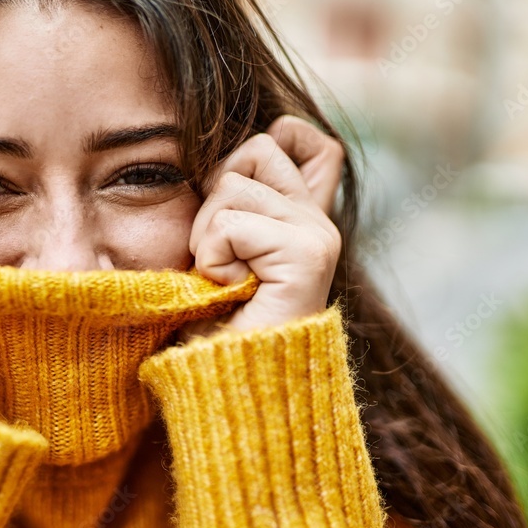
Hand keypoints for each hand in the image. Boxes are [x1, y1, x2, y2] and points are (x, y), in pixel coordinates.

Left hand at [180, 115, 344, 338]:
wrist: (229, 387)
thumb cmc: (213, 324)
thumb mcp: (220, 250)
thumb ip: (236, 204)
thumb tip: (228, 154)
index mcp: (303, 219)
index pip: (306, 140)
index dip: (272, 140)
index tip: (238, 196)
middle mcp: (320, 222)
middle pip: (256, 148)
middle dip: (217, 197)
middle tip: (221, 255)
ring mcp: (319, 235)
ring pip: (233, 184)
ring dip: (207, 235)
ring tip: (224, 279)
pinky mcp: (307, 254)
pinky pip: (230, 224)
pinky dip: (213, 258)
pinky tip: (230, 290)